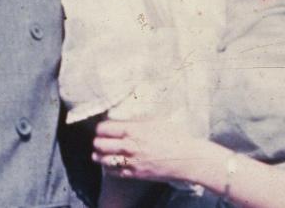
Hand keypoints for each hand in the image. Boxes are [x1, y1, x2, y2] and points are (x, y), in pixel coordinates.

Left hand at [93, 118, 221, 183]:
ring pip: (103, 159)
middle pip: (99, 144)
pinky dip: (109, 167)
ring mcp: (131, 161)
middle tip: (100, 140)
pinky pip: (114, 172)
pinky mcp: (136, 174)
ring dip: (99, 155)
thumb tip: (125, 110)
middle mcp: (129, 146)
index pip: (103, 128)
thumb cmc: (174, 136)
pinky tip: (111, 163)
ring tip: (99, 152)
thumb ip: (136, 118)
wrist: (187, 158)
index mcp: (133, 130)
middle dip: (97, 141)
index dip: (100, 128)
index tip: (102, 128)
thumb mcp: (155, 120)